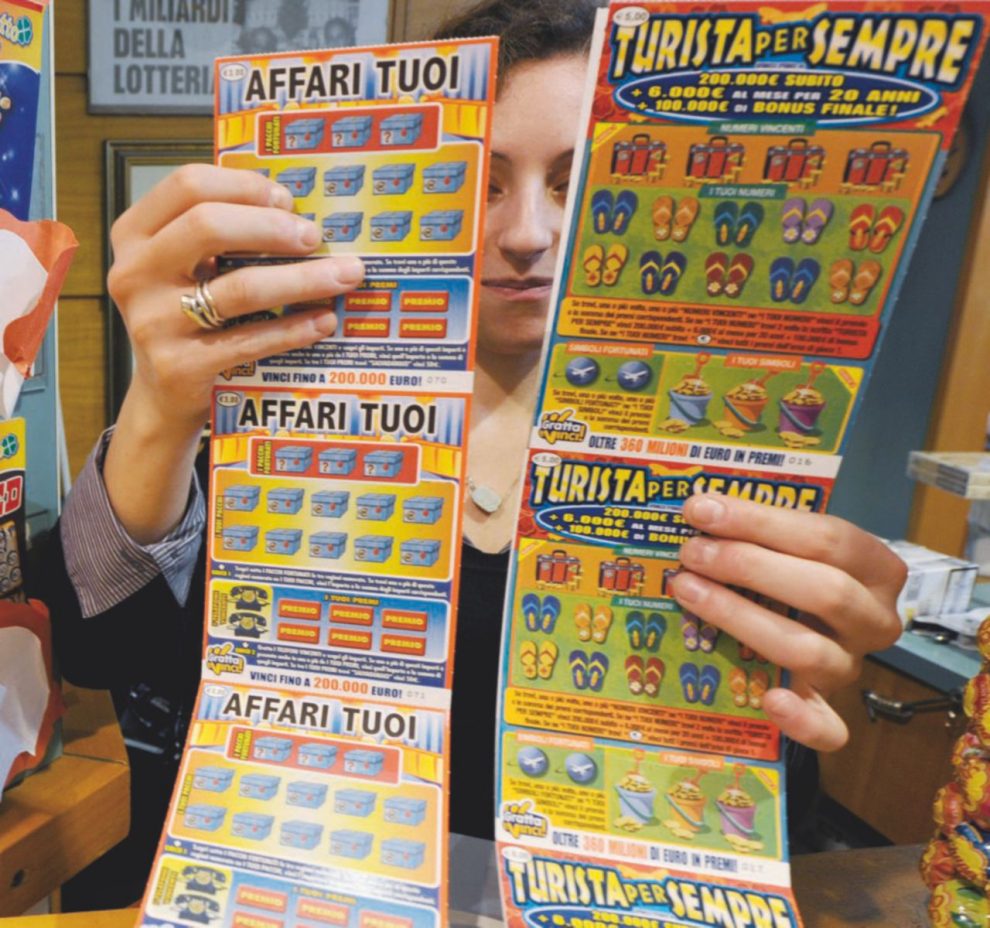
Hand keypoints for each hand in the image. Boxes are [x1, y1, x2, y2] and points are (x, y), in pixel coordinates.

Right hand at [108, 163, 363, 431]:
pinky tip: (325, 320)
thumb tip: (297, 213)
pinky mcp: (180, 366)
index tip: (287, 199)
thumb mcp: (187, 269)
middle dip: (273, 226)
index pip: (187, 185)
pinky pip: (250, 341)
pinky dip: (294, 329)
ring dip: (302, 279)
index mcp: (136, 235)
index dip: (244, 186)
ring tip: (344, 276)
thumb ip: (223, 237)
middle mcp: (136, 274)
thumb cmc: (188, 319)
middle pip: (208, 226)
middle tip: (314, 237)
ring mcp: (154, 322)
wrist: (164, 395)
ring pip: (240, 288)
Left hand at [670, 493, 905, 751]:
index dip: (760, 522)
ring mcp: (850, 666)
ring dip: (741, 617)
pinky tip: (770, 701)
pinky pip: (828, 729)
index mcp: (875, 568)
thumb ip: (759, 530)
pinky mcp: (828, 710)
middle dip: (748, 566)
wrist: (812, 625)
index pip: (827, 538)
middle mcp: (873, 620)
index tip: (701, 509)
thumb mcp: (789, 543)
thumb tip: (699, 509)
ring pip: (808, 649)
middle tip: (692, 552)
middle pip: (825, 592)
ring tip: (688, 590)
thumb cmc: (795, 570)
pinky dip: (801, 720)